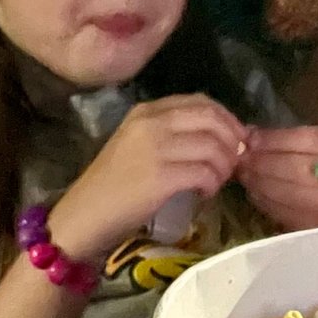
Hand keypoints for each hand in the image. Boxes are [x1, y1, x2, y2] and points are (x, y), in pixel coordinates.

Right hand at [51, 95, 248, 264]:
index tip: (235, 140)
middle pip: (212, 119)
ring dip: (224, 167)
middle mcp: (151, 122)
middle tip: (233, 163)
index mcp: (146, 110)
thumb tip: (221, 138)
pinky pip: (205, 173)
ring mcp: (155, 148)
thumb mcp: (138, 145)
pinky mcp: (160, 176)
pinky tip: (204, 194)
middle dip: (232, 141)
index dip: (226, 119)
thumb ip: (172, 134)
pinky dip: (212, 185)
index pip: (201, 101)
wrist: (83, 215)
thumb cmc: (112, 185)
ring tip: (216, 182)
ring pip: (213, 147)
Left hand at [238, 126, 317, 230]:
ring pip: (289, 194)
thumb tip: (250, 134)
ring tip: (244, 173)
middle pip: (298, 169)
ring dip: (260, 183)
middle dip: (264, 163)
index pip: (310, 140)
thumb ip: (294, 139)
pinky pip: (285, 214)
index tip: (251, 138)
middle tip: (242, 158)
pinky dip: (264, 201)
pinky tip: (254, 191)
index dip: (277, 139)